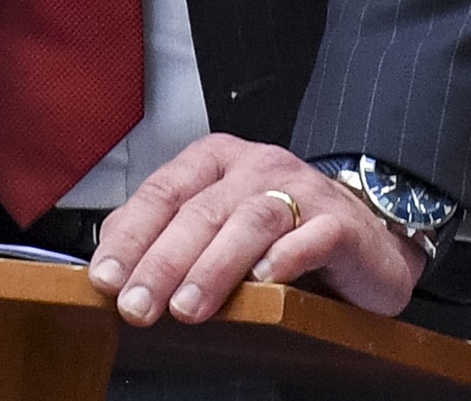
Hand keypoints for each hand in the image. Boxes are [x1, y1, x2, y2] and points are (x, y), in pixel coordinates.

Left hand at [89, 133, 427, 327]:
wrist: (364, 235)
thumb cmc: (280, 233)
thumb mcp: (218, 227)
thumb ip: (170, 238)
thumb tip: (111, 272)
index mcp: (217, 162)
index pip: (162, 193)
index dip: (130, 238)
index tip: (106, 279)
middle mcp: (257, 167)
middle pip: (202, 211)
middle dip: (163, 262)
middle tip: (138, 307)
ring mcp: (302, 190)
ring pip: (252, 220)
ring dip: (215, 266)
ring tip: (188, 308)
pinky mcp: (340, 222)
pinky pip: (312, 236)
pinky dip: (286, 257)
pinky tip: (264, 283)